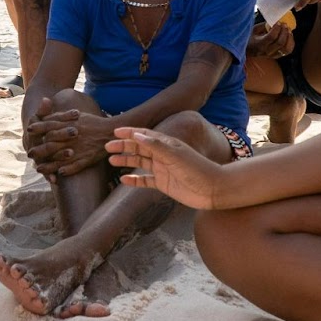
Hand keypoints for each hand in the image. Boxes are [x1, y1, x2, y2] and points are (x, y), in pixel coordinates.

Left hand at [26, 106, 112, 176]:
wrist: (110, 131)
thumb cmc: (92, 122)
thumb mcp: (75, 115)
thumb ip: (60, 116)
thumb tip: (45, 116)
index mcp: (69, 124)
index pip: (50, 125)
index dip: (38, 127)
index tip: (29, 130)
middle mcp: (72, 136)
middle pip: (51, 143)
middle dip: (39, 149)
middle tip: (30, 153)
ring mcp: (79, 149)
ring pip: (60, 158)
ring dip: (48, 164)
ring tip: (38, 168)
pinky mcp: (86, 158)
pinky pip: (74, 166)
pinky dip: (66, 170)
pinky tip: (58, 174)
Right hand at [107, 127, 225, 207]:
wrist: (212, 189)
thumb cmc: (197, 169)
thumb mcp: (176, 155)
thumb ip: (156, 146)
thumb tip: (137, 135)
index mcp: (167, 144)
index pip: (145, 136)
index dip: (130, 132)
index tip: (116, 131)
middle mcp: (163, 155)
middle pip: (139, 148)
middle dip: (124, 146)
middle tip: (108, 147)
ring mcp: (163, 169)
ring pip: (140, 163)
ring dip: (126, 161)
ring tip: (111, 160)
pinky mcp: (164, 183)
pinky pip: (145, 180)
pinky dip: (134, 180)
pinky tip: (123, 179)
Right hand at [248, 21, 294, 58]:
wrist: (248, 50)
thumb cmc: (250, 38)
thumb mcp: (254, 29)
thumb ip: (264, 25)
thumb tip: (275, 21)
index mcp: (259, 44)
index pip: (271, 37)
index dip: (277, 28)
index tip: (278, 22)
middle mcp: (267, 51)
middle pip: (280, 42)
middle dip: (284, 31)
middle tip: (284, 24)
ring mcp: (272, 55)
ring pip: (286, 48)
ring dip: (289, 38)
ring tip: (288, 30)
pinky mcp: (276, 56)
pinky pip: (288, 51)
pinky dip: (291, 43)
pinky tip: (289, 36)